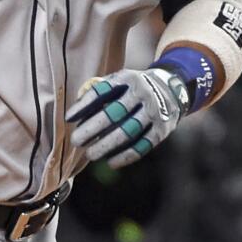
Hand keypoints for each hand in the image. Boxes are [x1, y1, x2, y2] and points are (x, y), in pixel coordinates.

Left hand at [65, 67, 189, 169]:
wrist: (172, 88)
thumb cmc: (133, 89)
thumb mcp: (120, 81)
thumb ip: (100, 92)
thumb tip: (75, 113)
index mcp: (127, 79)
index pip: (101, 92)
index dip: (83, 106)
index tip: (68, 118)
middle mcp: (143, 93)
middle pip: (113, 114)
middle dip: (91, 129)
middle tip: (76, 141)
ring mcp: (155, 111)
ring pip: (127, 132)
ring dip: (106, 146)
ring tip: (90, 154)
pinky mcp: (163, 129)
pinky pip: (142, 145)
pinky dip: (125, 156)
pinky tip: (110, 162)